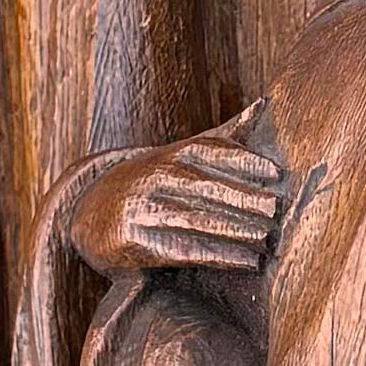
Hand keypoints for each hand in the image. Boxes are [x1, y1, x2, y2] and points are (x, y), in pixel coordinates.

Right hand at [85, 133, 291, 279]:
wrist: (89, 214)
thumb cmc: (152, 185)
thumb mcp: (179, 156)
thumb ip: (222, 137)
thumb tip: (266, 104)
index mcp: (169, 154)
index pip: (210, 151)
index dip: (244, 160)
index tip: (276, 174)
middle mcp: (153, 177)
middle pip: (207, 188)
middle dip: (245, 200)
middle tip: (276, 211)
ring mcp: (141, 209)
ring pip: (198, 220)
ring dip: (237, 231)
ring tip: (267, 239)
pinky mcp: (133, 242)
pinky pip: (184, 250)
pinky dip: (220, 256)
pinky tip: (246, 261)